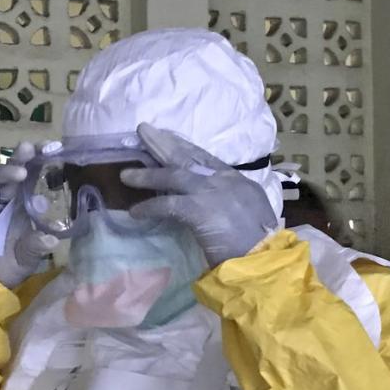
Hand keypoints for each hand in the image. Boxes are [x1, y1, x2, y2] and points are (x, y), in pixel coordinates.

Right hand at [0, 141, 57, 287]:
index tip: (53, 148)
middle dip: (19, 158)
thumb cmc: (3, 267)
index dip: (38, 161)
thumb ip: (36, 247)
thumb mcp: (25, 260)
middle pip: (7, 171)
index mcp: (18, 203)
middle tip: (32, 150)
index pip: (28, 175)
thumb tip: (52, 237)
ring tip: (19, 173)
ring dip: (1, 172)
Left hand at [121, 123, 278, 265]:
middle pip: (189, 157)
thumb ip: (234, 207)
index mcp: (240, 182)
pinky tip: (135, 212)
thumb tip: (217, 210)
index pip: (208, 160)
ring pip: (174, 176)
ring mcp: (212, 192)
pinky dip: (149, 207)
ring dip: (148, 175)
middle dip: (165, 144)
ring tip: (126, 175)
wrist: (263, 258)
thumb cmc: (260, 246)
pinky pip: (167, 204)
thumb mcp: (252, 217)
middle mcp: (226, 180)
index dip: (187, 150)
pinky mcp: (199, 208)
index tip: (170, 141)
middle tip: (144, 131)